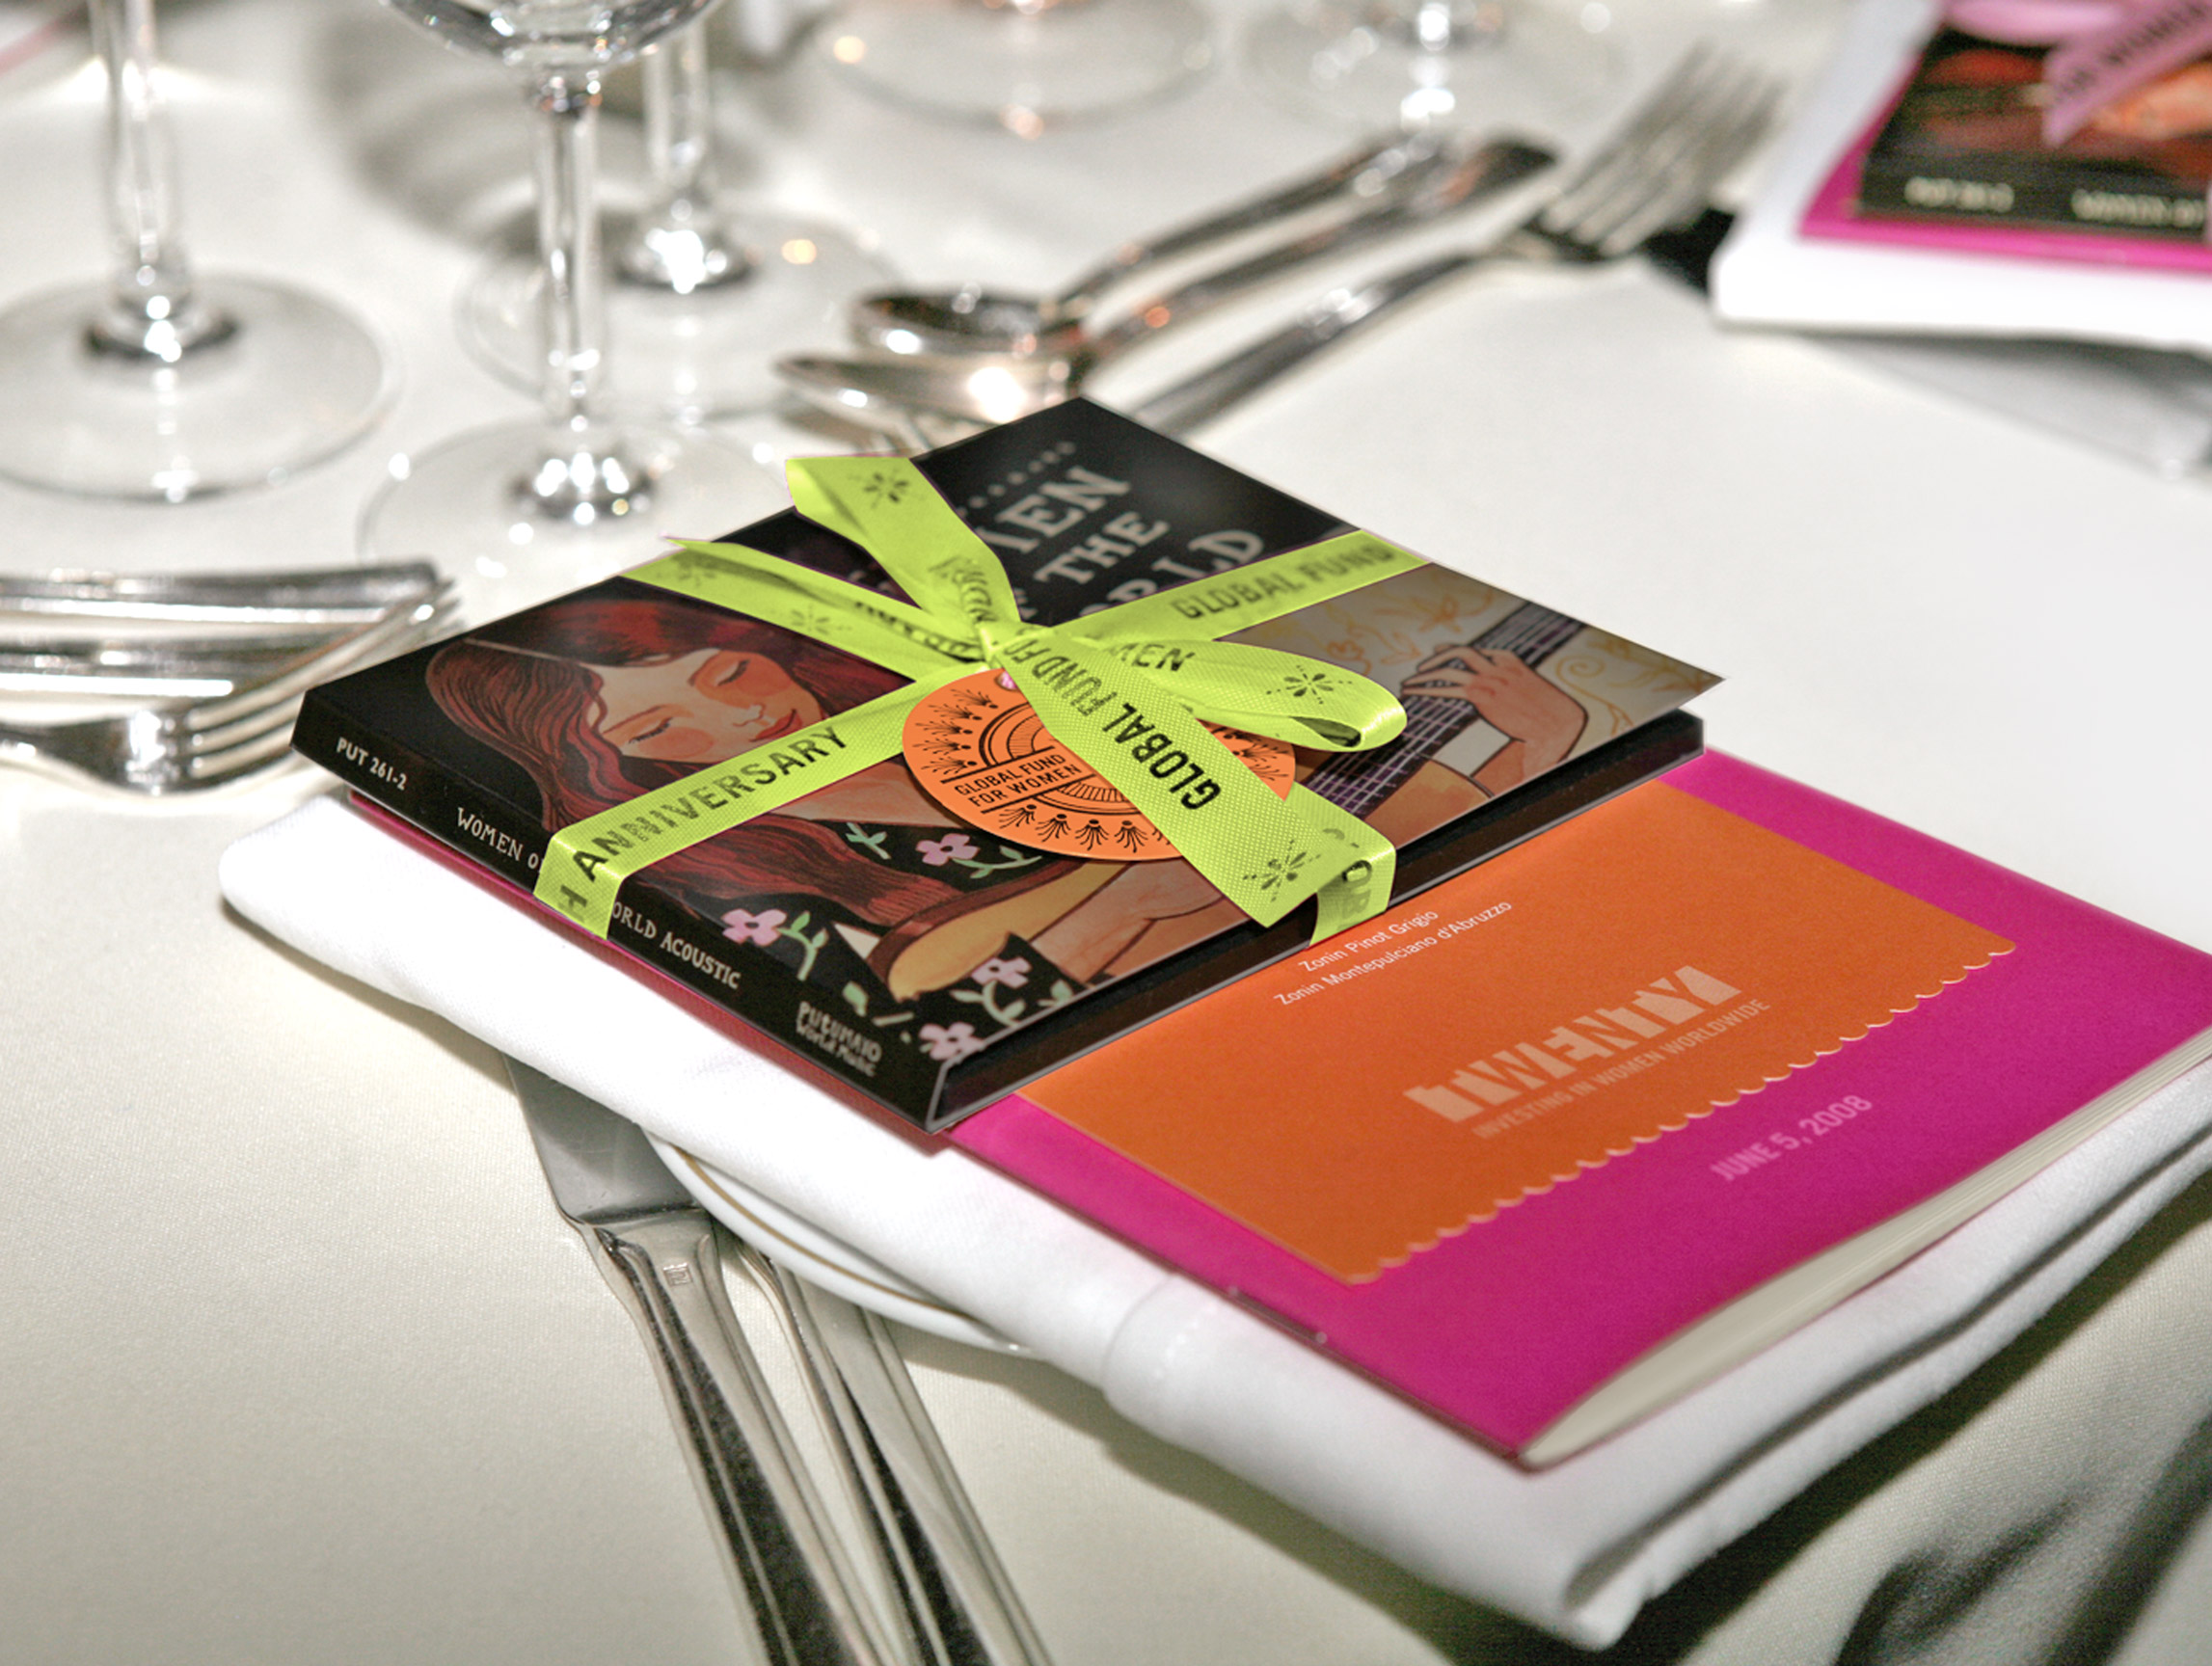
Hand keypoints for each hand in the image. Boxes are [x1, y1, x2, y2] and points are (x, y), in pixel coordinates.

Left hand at [1403, 647, 1586, 768]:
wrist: (1560, 723)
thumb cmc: (1555, 716)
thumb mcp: (1537, 697)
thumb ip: (1521, 695)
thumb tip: (1514, 708)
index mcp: (1512, 662)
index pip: (1479, 652)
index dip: (1455, 651)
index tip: (1441, 652)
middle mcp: (1498, 666)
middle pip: (1461, 651)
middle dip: (1438, 656)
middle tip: (1422, 665)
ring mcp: (1490, 679)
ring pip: (1450, 667)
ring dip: (1425, 674)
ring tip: (1409, 683)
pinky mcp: (1483, 696)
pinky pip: (1449, 688)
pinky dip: (1427, 688)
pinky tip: (1413, 692)